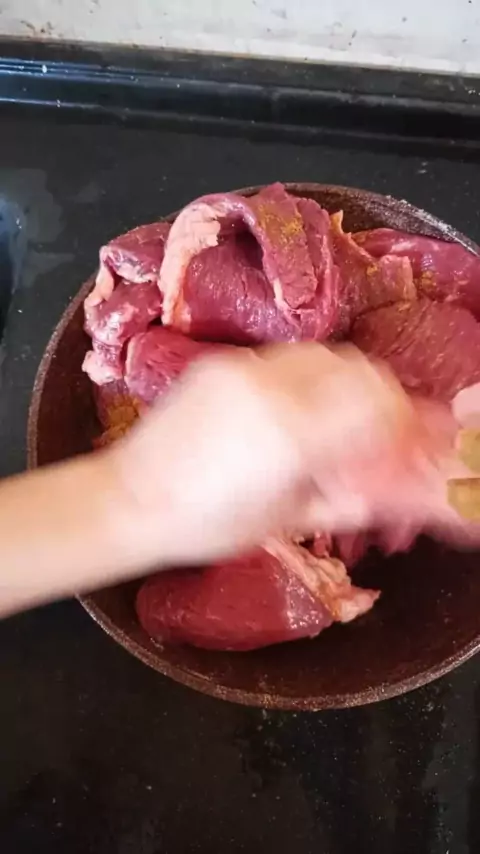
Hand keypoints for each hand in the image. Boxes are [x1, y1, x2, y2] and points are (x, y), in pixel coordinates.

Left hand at [106, 342, 441, 568]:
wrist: (129, 499)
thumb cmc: (207, 526)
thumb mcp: (287, 520)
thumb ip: (349, 497)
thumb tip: (396, 490)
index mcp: (292, 432)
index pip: (377, 402)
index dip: (404, 421)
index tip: (407, 443)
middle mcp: (271, 386)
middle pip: (357, 368)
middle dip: (382, 397)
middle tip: (382, 431)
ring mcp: (244, 368)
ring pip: (323, 355)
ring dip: (347, 381)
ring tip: (343, 420)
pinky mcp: (223, 364)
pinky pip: (286, 357)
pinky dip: (311, 377)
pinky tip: (303, 409)